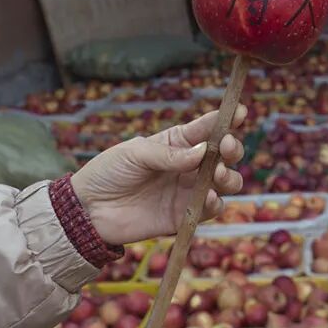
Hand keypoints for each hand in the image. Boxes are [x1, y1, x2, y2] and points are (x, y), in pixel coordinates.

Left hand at [71, 105, 247, 244]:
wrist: (87, 211)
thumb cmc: (108, 173)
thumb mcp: (135, 153)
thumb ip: (169, 154)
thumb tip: (203, 152)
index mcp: (177, 143)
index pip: (207, 128)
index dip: (227, 120)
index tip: (240, 112)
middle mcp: (189, 165)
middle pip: (224, 155)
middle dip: (232, 149)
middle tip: (226, 148)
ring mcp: (188, 190)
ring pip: (225, 181)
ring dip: (229, 176)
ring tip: (216, 175)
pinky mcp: (184, 215)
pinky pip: (211, 209)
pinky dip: (216, 202)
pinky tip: (209, 197)